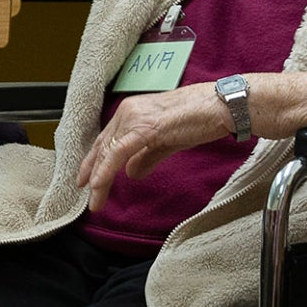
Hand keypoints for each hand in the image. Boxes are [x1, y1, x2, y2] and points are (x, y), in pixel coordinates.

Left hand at [77, 83, 233, 214]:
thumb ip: (146, 157)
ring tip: (95, 200)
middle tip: (87, 195)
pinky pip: (119, 153)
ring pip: (108, 152)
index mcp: (131, 112)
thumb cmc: (198, 120)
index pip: (106, 140)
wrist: (220, 106)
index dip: (94, 161)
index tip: (87, 180)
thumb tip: (131, 173)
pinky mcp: (145, 127)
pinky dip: (107, 171)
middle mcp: (127, 111)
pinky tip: (99, 186)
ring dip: (99, 179)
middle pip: (103, 146)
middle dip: (92, 172)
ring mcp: (134, 117)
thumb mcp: (166, 142)